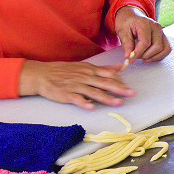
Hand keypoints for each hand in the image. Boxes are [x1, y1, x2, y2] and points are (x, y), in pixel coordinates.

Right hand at [18, 60, 134, 109]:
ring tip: (118, 103)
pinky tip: (91, 107)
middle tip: (131, 93)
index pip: (108, 75)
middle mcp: (85, 77)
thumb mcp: (85, 66)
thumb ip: (103, 68)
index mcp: (90, 70)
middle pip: (104, 83)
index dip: (120, 81)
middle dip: (119, 89)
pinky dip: (84, 103)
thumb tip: (120, 67)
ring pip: (94, 92)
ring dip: (107, 97)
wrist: (42, 75)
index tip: (130, 86)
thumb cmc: (64, 71)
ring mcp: (76, 86)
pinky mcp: (66, 94)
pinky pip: (76, 99)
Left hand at [114, 6, 170, 63]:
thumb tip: (129, 56)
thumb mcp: (122, 31)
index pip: (145, 42)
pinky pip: (166, 49)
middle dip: (145, 55)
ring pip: (164, 49)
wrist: (132, 16)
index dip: (138, 53)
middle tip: (135, 56)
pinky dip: (159, 55)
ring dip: (154, 57)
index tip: (129, 59)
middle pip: (157, 47)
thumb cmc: (127, 22)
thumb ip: (126, 44)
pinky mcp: (163, 37)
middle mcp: (157, 27)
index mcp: (145, 24)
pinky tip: (149, 56)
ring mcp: (162, 32)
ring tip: (143, 58)